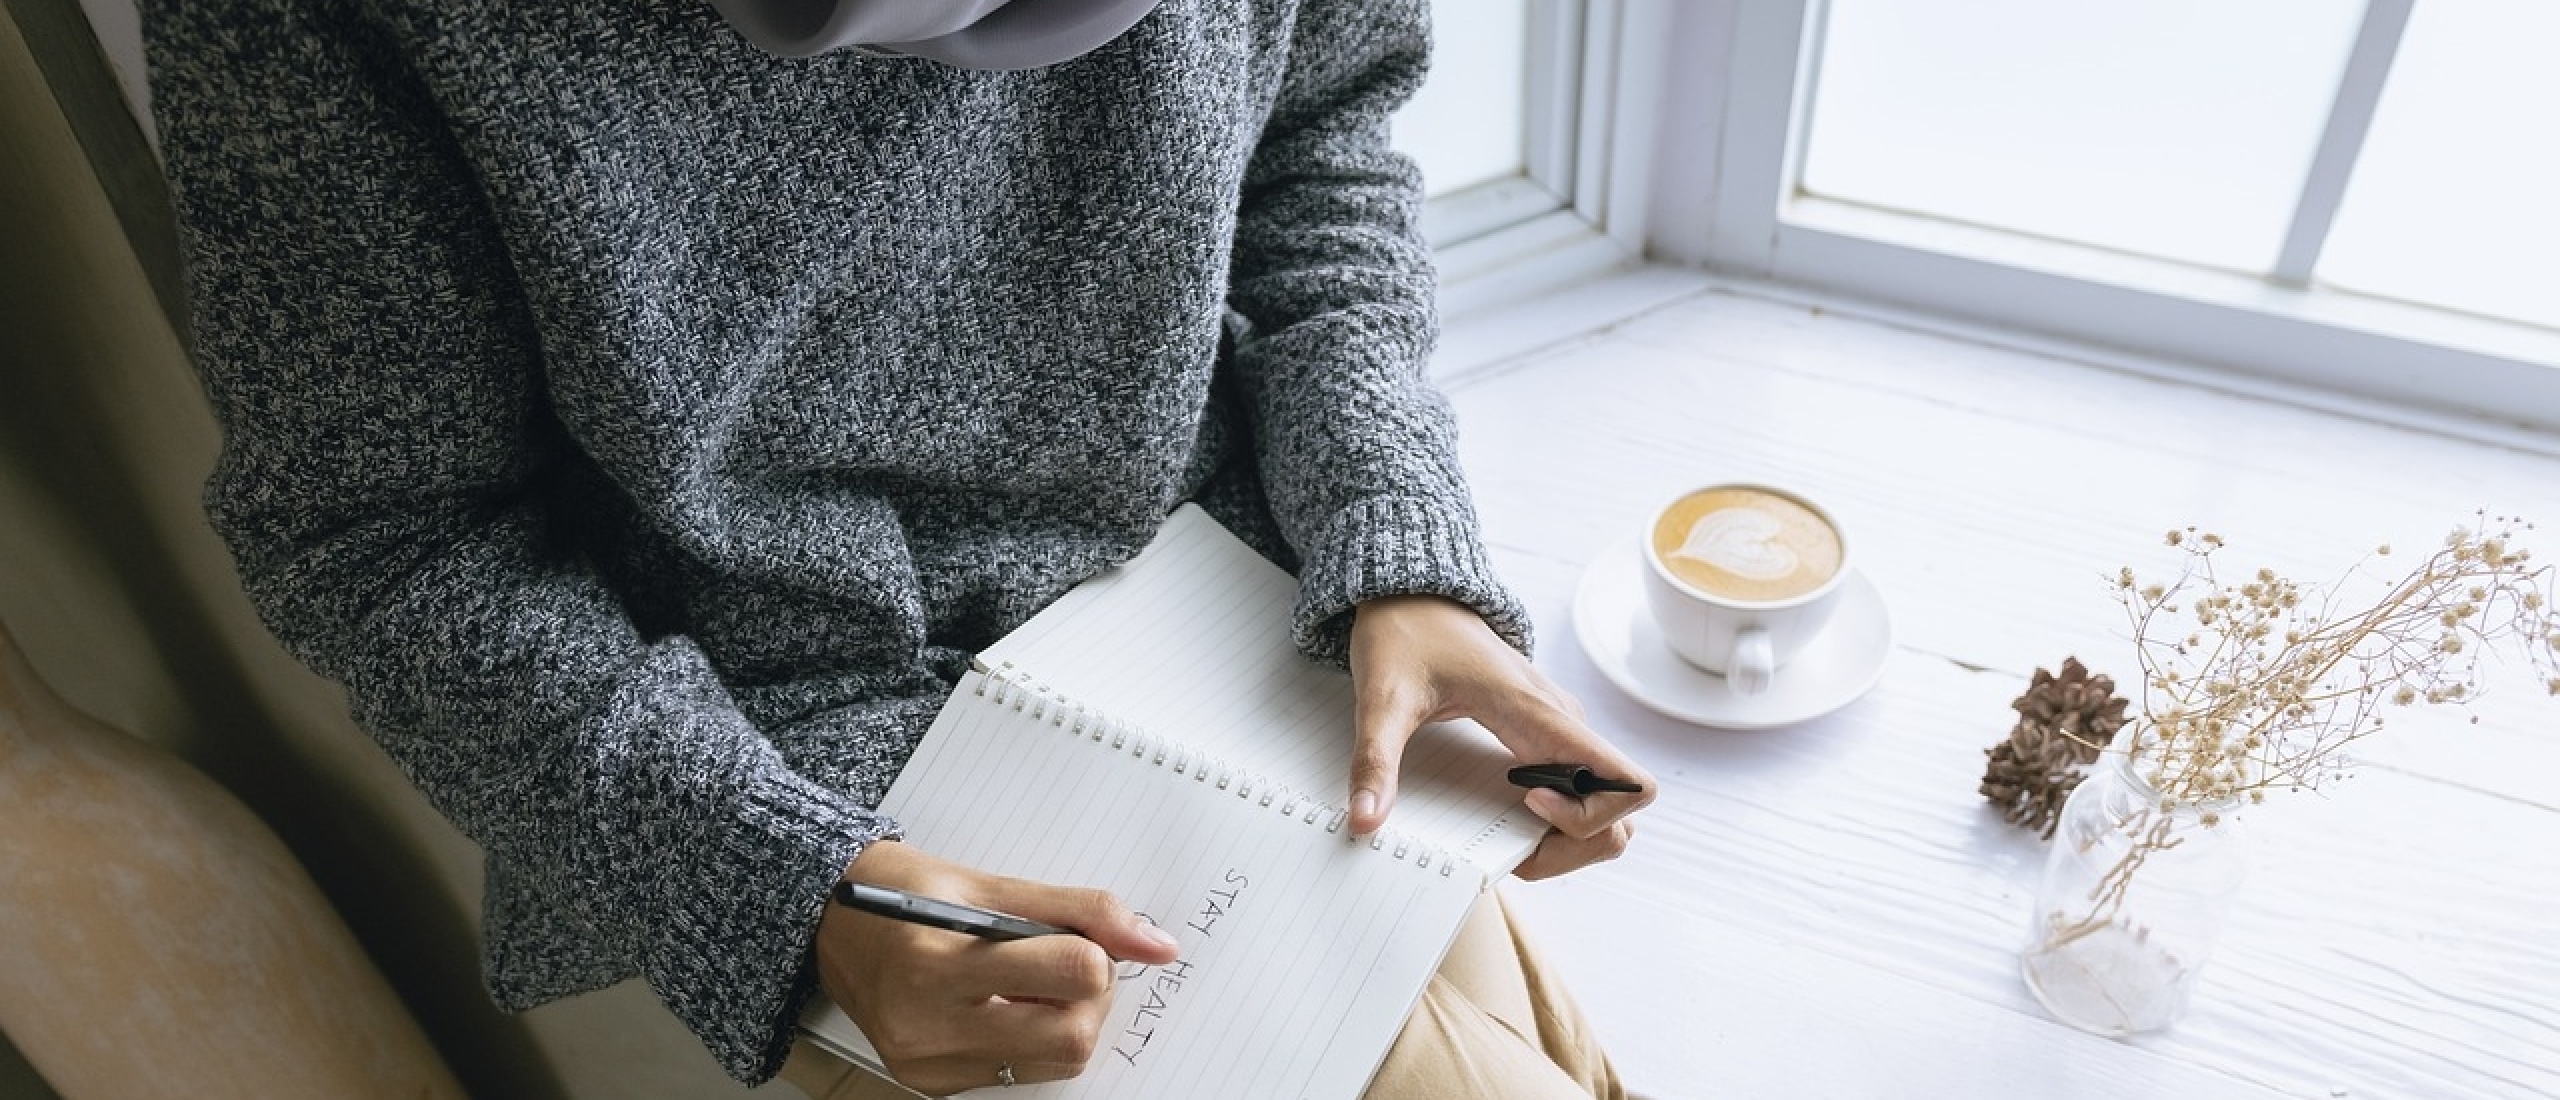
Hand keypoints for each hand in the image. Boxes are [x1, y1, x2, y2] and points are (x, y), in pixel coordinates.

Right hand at [814, 841, 1181, 1094]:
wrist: (828, 925)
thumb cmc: (904, 892)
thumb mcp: (989, 882)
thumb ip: (1081, 911)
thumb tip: (1156, 943)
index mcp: (939, 960)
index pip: (1073, 972)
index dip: (1094, 952)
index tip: (1077, 937)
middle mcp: (928, 1023)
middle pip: (1074, 1036)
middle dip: (1090, 998)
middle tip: (1063, 963)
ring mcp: (929, 1063)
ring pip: (1056, 1061)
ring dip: (1064, 1020)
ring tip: (1026, 982)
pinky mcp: (933, 1084)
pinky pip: (1021, 1073)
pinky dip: (1031, 1038)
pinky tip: (999, 1005)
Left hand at [1347, 595, 1656, 880]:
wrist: (1411, 595)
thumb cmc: (1408, 634)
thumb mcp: (1383, 698)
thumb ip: (1376, 760)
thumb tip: (1365, 820)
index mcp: (1542, 715)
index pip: (1627, 783)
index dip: (1589, 817)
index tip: (1526, 803)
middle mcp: (1564, 726)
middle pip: (1622, 814)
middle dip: (1577, 847)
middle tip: (1516, 846)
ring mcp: (1558, 732)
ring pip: (1605, 808)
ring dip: (1570, 840)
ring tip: (1511, 837)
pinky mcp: (1544, 736)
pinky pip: (1577, 791)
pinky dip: (1555, 821)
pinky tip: (1505, 817)